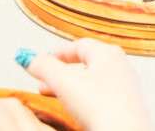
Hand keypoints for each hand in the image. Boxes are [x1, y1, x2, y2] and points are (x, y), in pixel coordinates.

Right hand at [23, 40, 150, 130]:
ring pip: (93, 81)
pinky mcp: (126, 106)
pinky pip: (101, 96)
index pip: (79, 45)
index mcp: (108, 53)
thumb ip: (43, 67)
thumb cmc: (103, 106)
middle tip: (44, 81)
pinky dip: (85, 99)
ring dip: (71, 87)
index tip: (44, 59)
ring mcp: (125, 86)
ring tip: (56, 97)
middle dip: (61, 73)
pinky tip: (77, 110)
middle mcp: (120, 66)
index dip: (57, 53)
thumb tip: (28, 57)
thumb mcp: (64, 82)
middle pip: (85, 63)